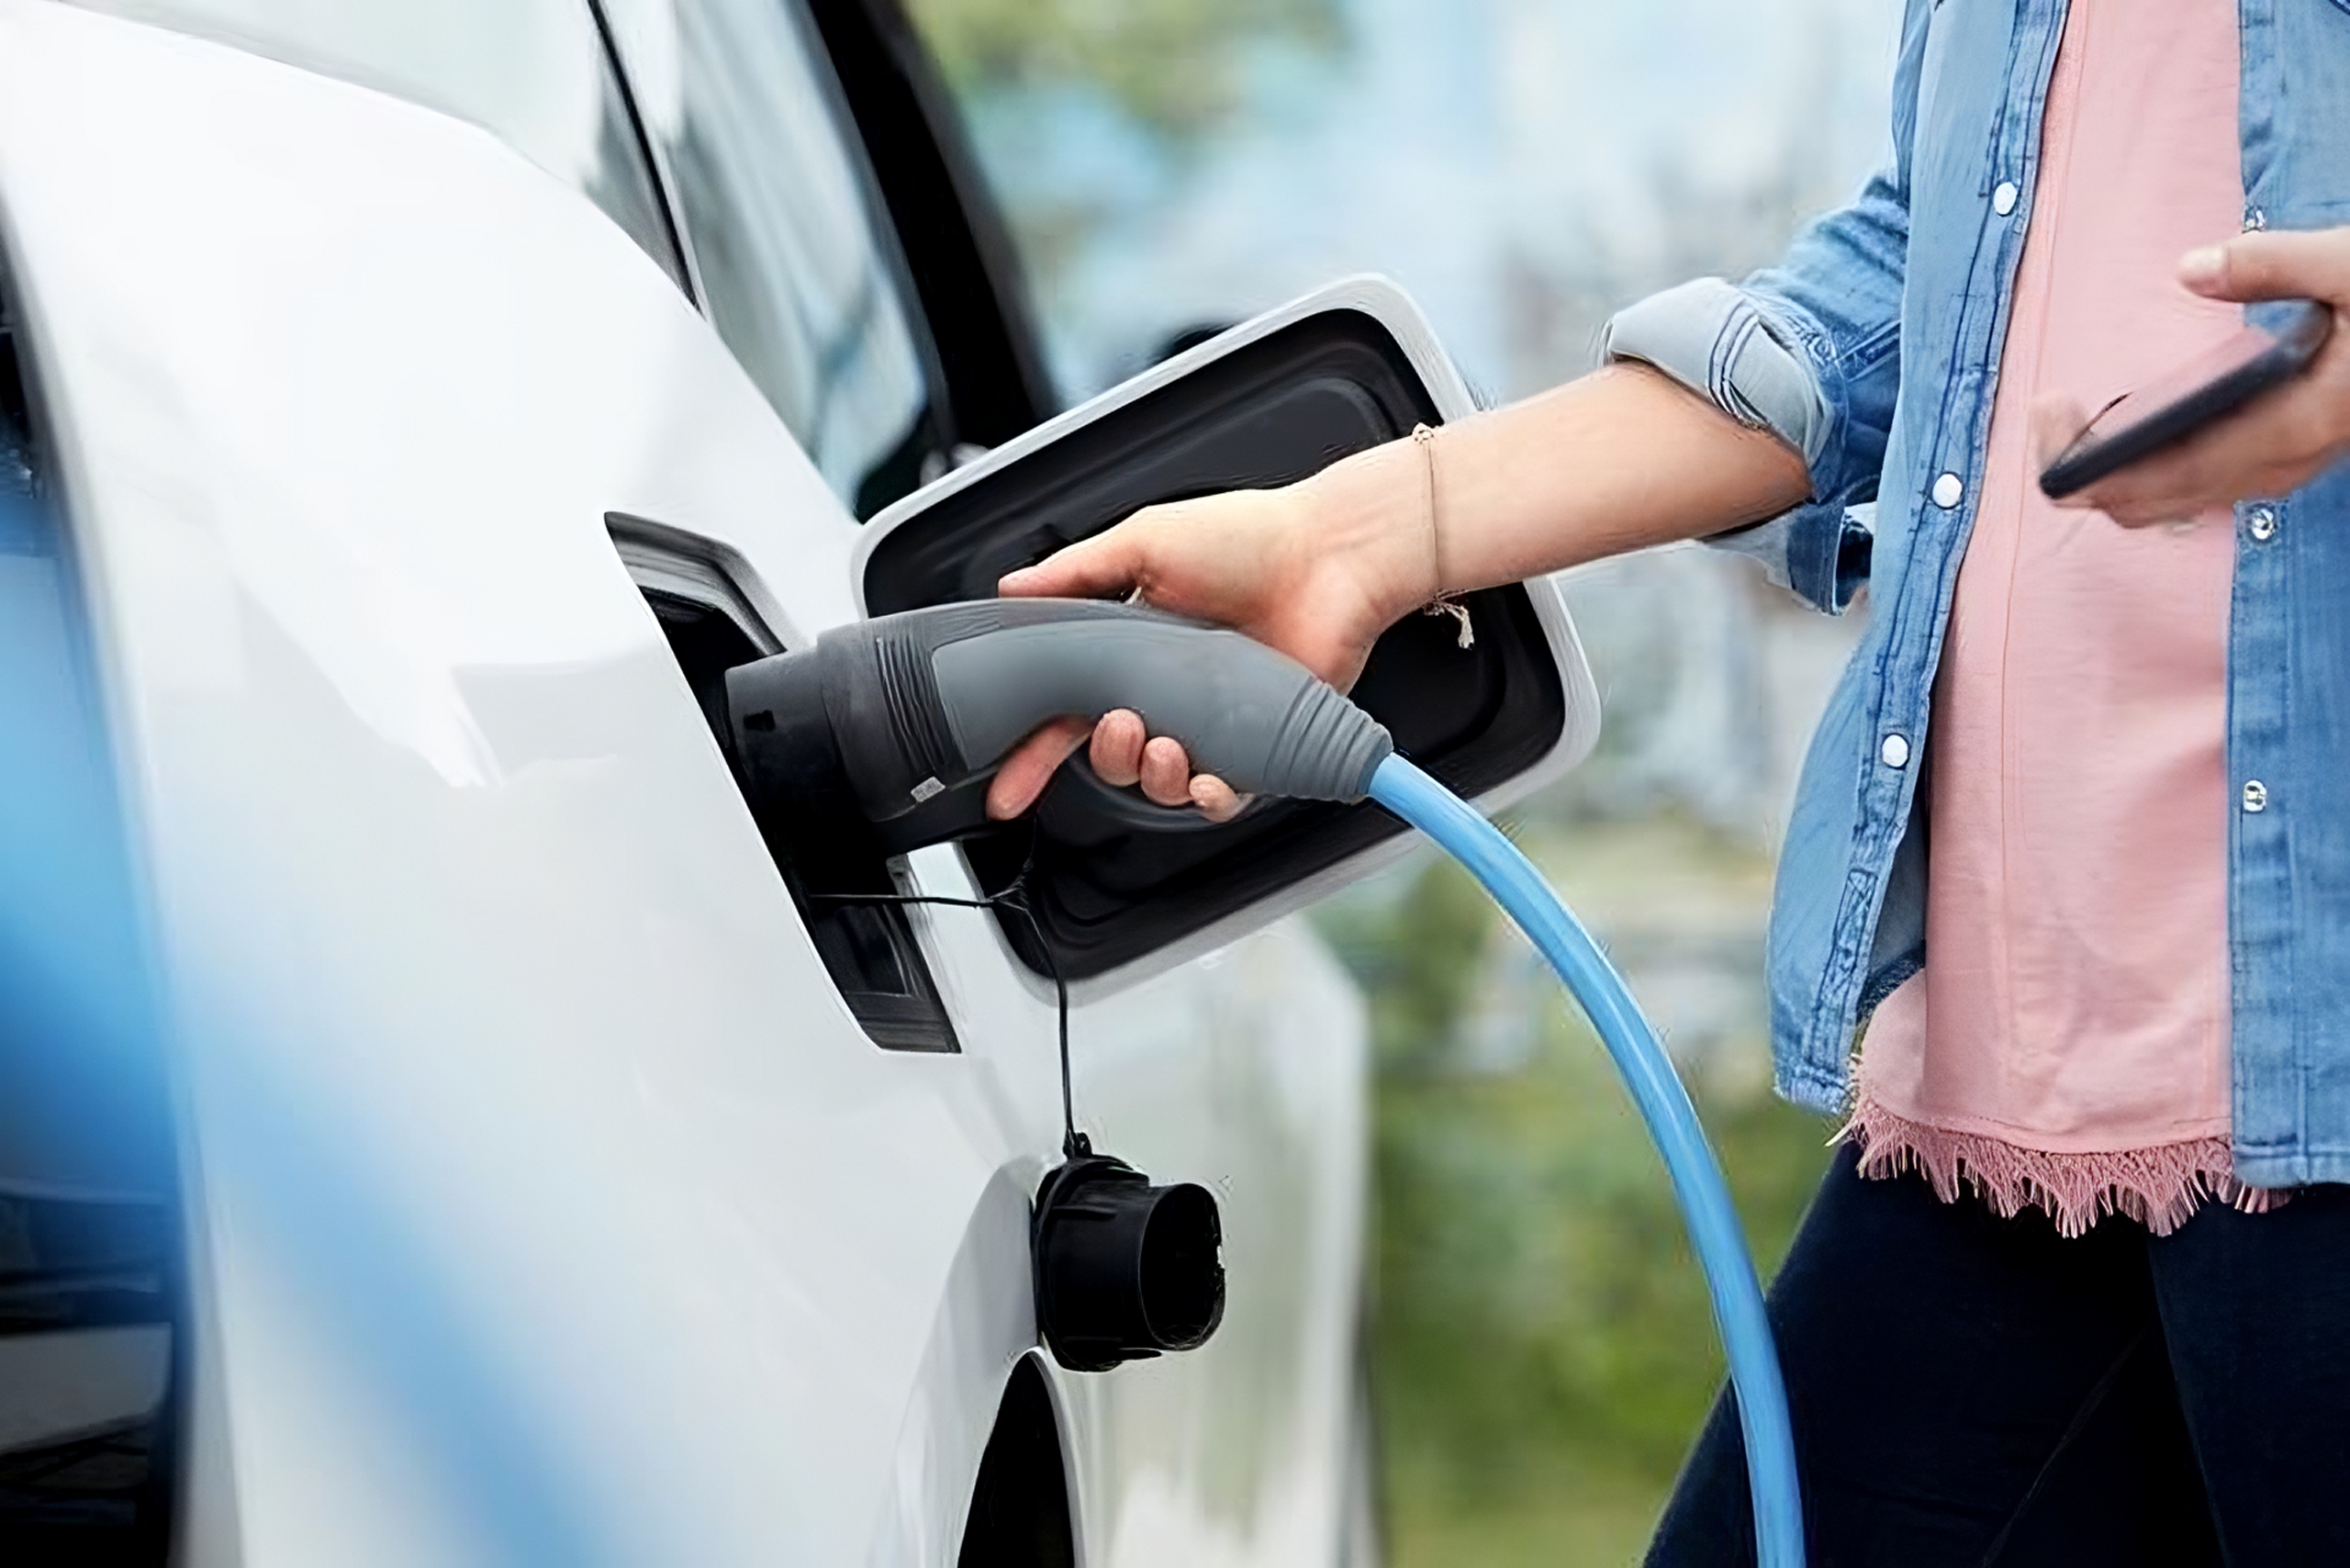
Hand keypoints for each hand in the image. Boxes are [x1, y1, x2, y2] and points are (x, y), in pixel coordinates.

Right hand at [982, 466, 1431, 821]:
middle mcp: (1168, 691)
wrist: (1330, 557)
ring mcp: (1213, 723)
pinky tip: (1208, 778)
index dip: (1033, 753)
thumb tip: (1009, 589)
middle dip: (1106, 755)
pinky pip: (1225, 797)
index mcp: (1130, 648)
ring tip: (1166, 745)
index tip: (1009, 785)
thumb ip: (1073, 572)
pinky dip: (1210, 799)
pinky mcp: (1260, 747)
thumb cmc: (1249, 538)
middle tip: (1121, 725)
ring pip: (1162, 783)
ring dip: (1153, 777)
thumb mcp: (1144, 541)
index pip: (1067, 712)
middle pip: (1112, 756)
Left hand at [2035, 227, 2349, 525]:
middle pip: (2148, 504)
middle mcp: (2283, 462)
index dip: (2083, 463)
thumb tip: (2190, 268)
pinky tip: (2128, 427)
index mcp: (2291, 426)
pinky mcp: (2291, 455)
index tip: (2049, 412)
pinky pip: (2203, 484)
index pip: (2157, 477)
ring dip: (2114, 471)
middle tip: (2050, 409)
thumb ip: (2272, 264)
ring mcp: (2287, 467)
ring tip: (2073, 415)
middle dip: (2082, 470)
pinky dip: (2152, 468)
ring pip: (2174, 502)